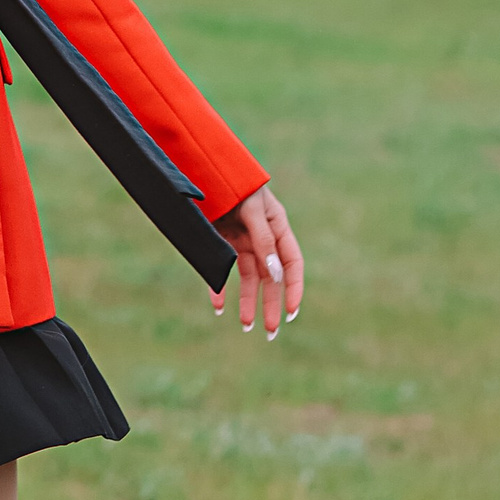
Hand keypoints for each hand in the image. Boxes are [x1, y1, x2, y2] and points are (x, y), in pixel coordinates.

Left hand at [212, 184, 301, 337]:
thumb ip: (264, 239)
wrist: (205, 167)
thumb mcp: (253, 210)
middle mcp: (262, 239)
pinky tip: (218, 306)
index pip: (292, 264)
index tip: (292, 312)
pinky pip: (223, 270)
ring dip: (247, 302)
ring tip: (245, 325)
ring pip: (248, 279)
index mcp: (278, 228)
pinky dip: (219, 288)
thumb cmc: (236, 184)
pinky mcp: (221, 242)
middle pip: (270, 278)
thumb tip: (276, 274)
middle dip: (272, 305)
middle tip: (271, 332)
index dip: (294, 288)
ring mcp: (241, 241)